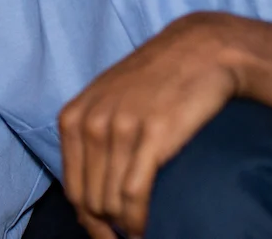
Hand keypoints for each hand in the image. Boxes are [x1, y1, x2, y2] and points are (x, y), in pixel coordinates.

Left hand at [57, 12, 247, 238]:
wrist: (200, 51)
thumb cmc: (157, 80)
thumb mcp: (109, 100)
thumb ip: (93, 136)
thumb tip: (90, 189)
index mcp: (73, 117)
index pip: (71, 186)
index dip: (87, 219)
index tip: (104, 235)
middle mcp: (90, 123)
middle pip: (88, 199)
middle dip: (104, 229)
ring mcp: (119, 128)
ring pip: (110, 202)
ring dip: (125, 228)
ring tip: (141, 235)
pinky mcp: (151, 135)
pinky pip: (134, 194)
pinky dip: (139, 220)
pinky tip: (148, 228)